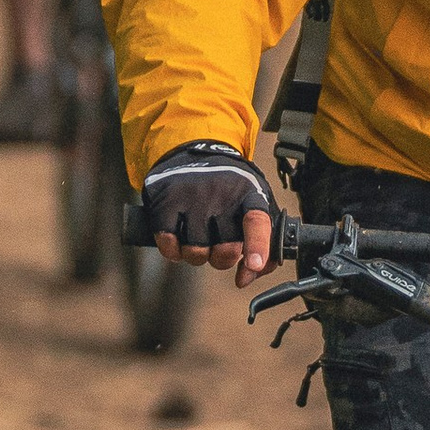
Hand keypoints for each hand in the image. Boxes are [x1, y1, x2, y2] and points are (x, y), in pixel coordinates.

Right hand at [142, 143, 278, 286]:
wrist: (191, 152)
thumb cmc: (227, 187)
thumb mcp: (253, 202)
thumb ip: (263, 241)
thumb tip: (248, 277)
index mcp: (249, 192)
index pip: (257, 220)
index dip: (258, 245)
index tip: (254, 264)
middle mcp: (221, 193)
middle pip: (226, 249)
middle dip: (223, 259)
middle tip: (219, 248)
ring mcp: (191, 196)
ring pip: (196, 252)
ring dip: (197, 257)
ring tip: (198, 241)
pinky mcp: (166, 202)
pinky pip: (169, 245)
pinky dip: (173, 252)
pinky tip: (178, 240)